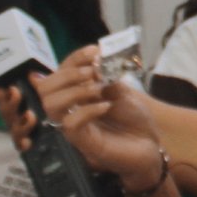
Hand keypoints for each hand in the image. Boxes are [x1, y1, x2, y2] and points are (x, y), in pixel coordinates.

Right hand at [2, 46, 166, 187]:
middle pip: (45, 88)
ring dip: (74, 90)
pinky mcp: (82, 143)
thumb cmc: (134, 119)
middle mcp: (70, 108)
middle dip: (68, 74)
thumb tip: (95, 60)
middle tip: (92, 72)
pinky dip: (86, 110)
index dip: (75, 58)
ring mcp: (74, 127)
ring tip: (97, 88)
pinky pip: (69, 124)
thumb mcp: (122, 90)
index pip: (61, 71)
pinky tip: (105, 106)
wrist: (151, 146)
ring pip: (51, 105)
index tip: (94, 50)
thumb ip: (106, 76)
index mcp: (77, 93)